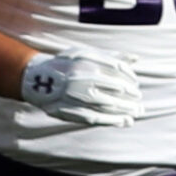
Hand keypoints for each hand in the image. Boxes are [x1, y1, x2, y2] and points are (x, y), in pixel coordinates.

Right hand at [21, 47, 140, 127]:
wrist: (37, 80)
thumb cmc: (66, 65)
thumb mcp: (85, 54)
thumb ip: (110, 57)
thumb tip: (136, 58)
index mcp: (87, 62)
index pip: (118, 68)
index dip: (130, 77)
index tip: (135, 83)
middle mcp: (83, 78)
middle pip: (117, 88)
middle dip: (132, 95)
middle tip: (138, 98)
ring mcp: (77, 96)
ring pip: (110, 104)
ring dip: (127, 109)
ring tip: (137, 112)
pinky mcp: (72, 111)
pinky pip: (98, 118)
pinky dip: (113, 120)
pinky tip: (125, 121)